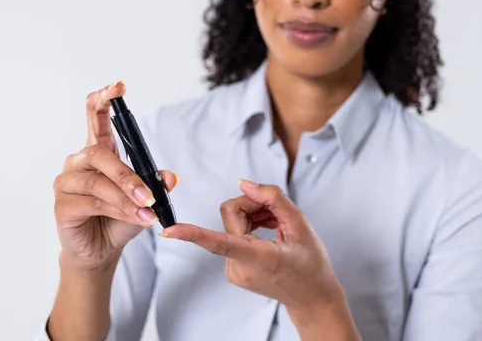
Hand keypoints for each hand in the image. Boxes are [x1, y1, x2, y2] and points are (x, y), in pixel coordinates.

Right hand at [52, 81, 178, 270]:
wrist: (104, 248)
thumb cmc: (121, 217)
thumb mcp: (146, 199)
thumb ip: (155, 185)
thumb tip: (170, 177)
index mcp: (100, 150)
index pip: (94, 115)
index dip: (104, 98)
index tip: (119, 86)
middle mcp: (79, 162)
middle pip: (98, 153)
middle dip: (128, 175)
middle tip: (150, 195)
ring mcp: (66, 182)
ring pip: (97, 182)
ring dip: (126, 198)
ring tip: (148, 212)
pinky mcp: (62, 205)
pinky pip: (91, 203)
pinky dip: (118, 211)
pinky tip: (136, 219)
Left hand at [159, 179, 344, 316]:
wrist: (313, 297)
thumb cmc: (311, 264)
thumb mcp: (300, 225)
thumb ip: (273, 198)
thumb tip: (245, 184)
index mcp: (258, 259)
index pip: (218, 242)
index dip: (192, 234)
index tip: (168, 230)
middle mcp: (239, 268)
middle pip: (231, 216)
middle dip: (252, 206)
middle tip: (276, 211)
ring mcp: (234, 272)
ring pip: (232, 224)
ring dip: (253, 217)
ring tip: (277, 224)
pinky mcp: (233, 271)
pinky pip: (233, 235)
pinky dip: (251, 228)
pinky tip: (269, 232)